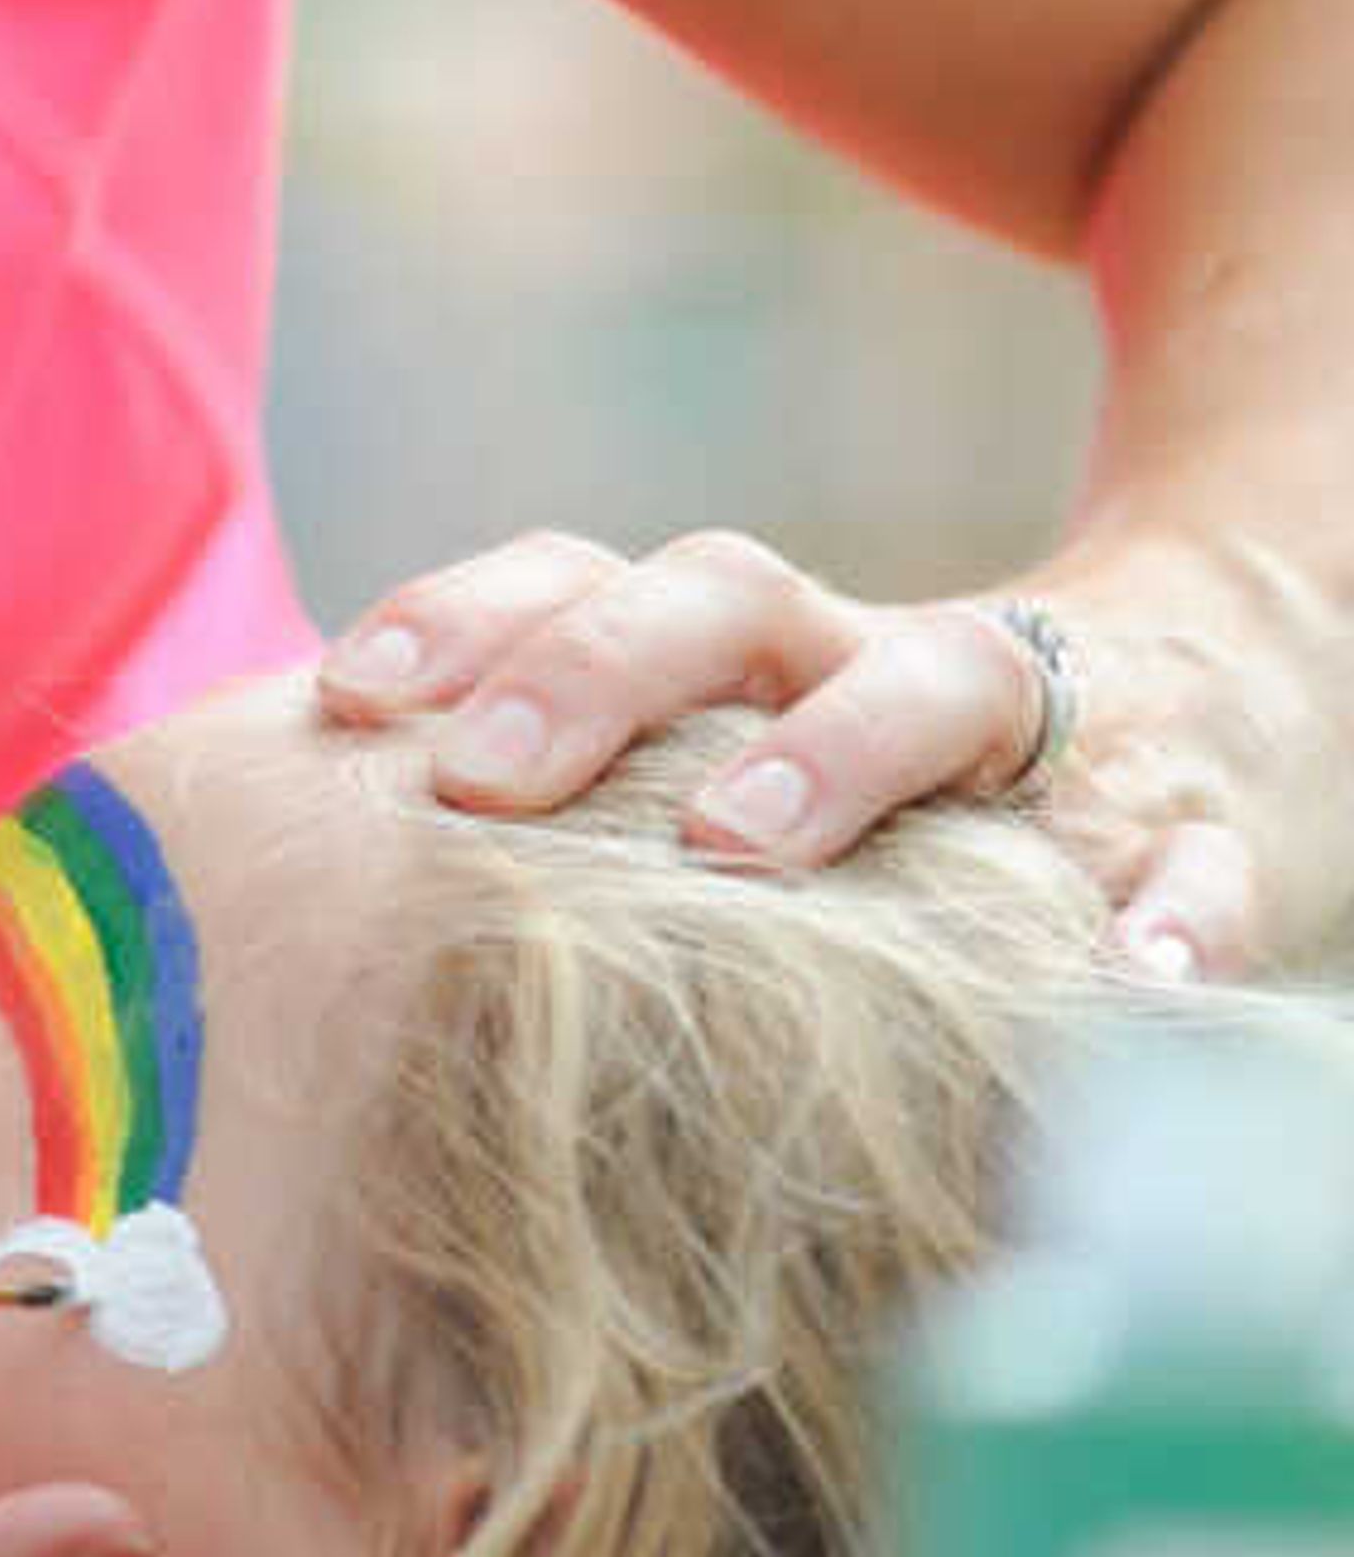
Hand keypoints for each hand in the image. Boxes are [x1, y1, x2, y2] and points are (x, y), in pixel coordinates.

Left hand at [314, 518, 1353, 973]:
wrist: (1225, 690)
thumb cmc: (903, 776)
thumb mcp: (753, 759)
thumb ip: (589, 817)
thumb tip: (331, 914)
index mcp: (756, 645)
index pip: (589, 575)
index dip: (468, 616)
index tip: (349, 696)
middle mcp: (879, 651)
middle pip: (729, 596)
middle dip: (598, 674)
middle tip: (481, 786)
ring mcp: (1049, 730)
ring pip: (947, 677)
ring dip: (839, 750)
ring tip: (735, 847)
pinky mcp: (1198, 822)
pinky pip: (1194, 859)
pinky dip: (1172, 912)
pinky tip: (1126, 981)